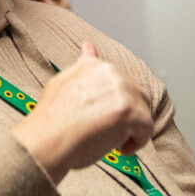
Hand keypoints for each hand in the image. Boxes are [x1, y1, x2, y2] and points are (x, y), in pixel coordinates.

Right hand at [14, 45, 155, 183]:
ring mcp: (122, 92)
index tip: (108, 113)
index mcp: (95, 66)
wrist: (47, 139)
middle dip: (128, 114)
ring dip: (132, 128)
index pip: (119, 80)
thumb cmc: (51, 120)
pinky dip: (137, 142)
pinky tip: (120, 148)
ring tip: (112, 140)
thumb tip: (88, 47)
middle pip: (136, 94)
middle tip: (110, 130)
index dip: (116, 101)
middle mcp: (111, 73)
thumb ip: (82, 66)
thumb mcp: (62, 82)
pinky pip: (146, 129)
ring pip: (143, 111)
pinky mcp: (130, 112)